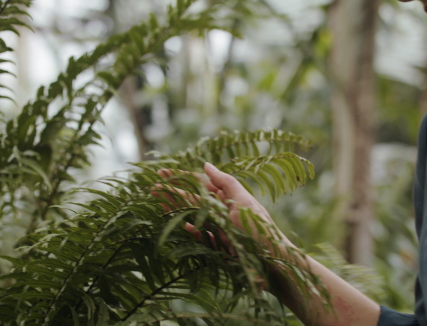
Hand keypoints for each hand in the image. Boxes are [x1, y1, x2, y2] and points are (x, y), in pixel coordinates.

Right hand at [156, 163, 294, 253]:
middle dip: (173, 192)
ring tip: (159, 203)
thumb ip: (225, 182)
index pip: (200, 182)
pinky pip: (201, 235)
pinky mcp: (220, 244)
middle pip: (193, 198)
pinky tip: (181, 224)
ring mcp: (220, 227)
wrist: (273, 262)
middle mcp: (223, 209)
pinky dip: (190, 229)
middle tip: (153, 188)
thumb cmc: (260, 230)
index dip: (181, 177)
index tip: (163, 172)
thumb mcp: (244, 202)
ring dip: (176, 208)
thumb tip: (205, 164)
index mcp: (229, 196)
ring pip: (193, 215)